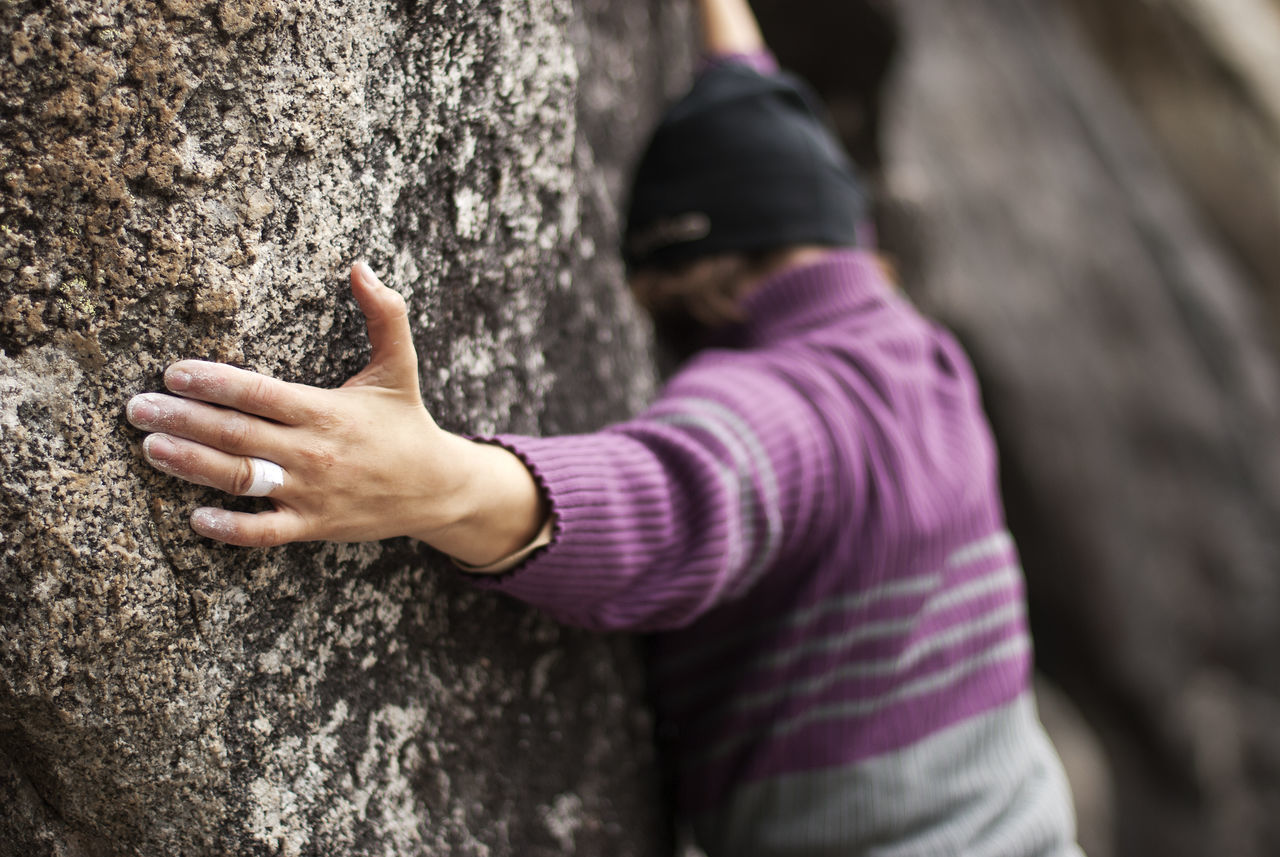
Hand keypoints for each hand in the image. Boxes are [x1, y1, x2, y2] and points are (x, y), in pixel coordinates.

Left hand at [126, 263, 545, 563]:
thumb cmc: (407, 424)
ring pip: (242, 479)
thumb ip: (384, 315)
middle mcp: (315, 453)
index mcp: (327, 411)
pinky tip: (196, 517)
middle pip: (238, 435)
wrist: (438, 488)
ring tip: (152, 448)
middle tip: (137, 408)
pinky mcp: (314, 526)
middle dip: (184, 420)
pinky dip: (231, 529)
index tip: (173, 373)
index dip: (214, 382)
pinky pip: (265, 532)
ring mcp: (312, 493)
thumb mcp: (398, 366)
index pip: (260, 393)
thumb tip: (362, 265)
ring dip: (193, 465)